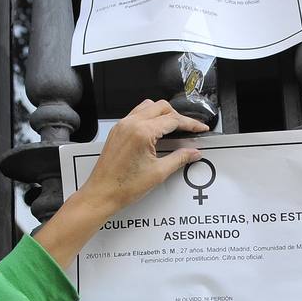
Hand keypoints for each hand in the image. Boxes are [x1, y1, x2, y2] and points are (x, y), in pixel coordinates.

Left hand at [77, 99, 208, 216]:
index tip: (200, 129)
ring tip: (174, 128)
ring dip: (163, 114)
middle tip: (189, 129)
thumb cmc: (123, 186)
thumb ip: (179, 158)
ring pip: (148, 106)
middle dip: (178, 116)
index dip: (190, 124)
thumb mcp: (158, 173)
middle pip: (161, 107)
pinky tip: (156, 131)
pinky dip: (150, 117)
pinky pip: (137, 114)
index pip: (173, 120)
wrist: (101, 194)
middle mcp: (130, 124)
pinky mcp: (117, 131)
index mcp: (142, 132)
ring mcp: (122, 126)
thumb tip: (193, 152)